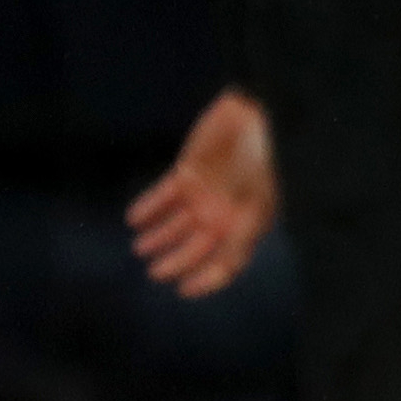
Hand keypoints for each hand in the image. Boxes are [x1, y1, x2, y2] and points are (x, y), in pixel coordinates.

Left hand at [130, 90, 276, 299]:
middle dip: (175, 262)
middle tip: (154, 271)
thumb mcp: (260, 201)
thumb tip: (228, 267)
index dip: (207, 280)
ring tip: (141, 247)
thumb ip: (242, 234)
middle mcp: (223, 214)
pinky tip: (134, 219)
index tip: (184, 289)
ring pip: (175, 225)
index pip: (227, 264)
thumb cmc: (266, 156)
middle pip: (195, 248)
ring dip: (158, 238)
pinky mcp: (186, 174)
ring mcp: (204, 194)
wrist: (258, 110)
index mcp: (247, 224)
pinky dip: (147, 208)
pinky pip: (162, 196)